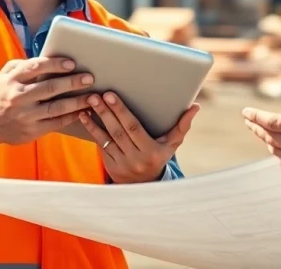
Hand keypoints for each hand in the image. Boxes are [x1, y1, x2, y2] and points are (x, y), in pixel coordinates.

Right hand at [0, 56, 96, 153]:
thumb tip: (51, 59)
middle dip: (72, 83)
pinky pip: (56, 123)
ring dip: (77, 102)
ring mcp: (26, 115)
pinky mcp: (32, 130)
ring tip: (93, 96)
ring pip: (56, 108)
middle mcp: (19, 97)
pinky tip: (83, 111)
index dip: (55, 64)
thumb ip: (25, 65)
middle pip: (50, 88)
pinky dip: (72, 117)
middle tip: (89, 78)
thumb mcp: (7, 74)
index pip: (36, 68)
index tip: (72, 63)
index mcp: (13, 79)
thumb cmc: (3, 92)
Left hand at [78, 91, 199, 183]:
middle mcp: (135, 159)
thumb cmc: (160, 156)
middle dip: (106, 111)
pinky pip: (99, 145)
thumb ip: (182, 125)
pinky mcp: (110, 165)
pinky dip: (92, 129)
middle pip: (118, 131)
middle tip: (96, 95)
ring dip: (95, 119)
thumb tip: (195, 106)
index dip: (121, 111)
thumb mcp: (172, 143)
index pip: (133, 128)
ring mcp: (121, 164)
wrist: (145, 185)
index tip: (111, 95)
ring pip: (106, 138)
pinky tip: (84, 116)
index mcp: (151, 152)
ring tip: (88, 103)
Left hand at [242, 85, 280, 188]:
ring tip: (258, 129)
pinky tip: (275, 144)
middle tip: (248, 119)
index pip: (272, 121)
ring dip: (264, 138)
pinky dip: (277, 150)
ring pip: (273, 148)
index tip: (246, 112)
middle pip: (268, 135)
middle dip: (255, 126)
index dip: (256, 116)